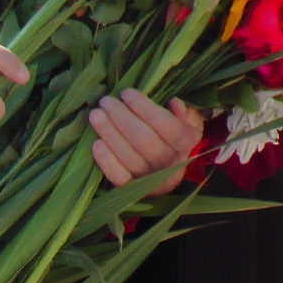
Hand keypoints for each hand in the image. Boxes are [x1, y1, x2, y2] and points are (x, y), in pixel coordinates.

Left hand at [87, 91, 201, 195]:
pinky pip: (118, 177)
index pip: (165, 124)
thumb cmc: (172, 139)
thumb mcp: (187, 123)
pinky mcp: (131, 189)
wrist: (166, 175)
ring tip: (95, 115)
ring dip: (109, 133)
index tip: (126, 93)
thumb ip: (185, 112)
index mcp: (185, 143)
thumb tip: (174, 103)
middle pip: (144, 139)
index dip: (143, 107)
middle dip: (121, 117)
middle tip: (105, 101)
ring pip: (129, 156)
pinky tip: (96, 144)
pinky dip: (106, 161)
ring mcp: (150, 178)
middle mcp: (170, 163)